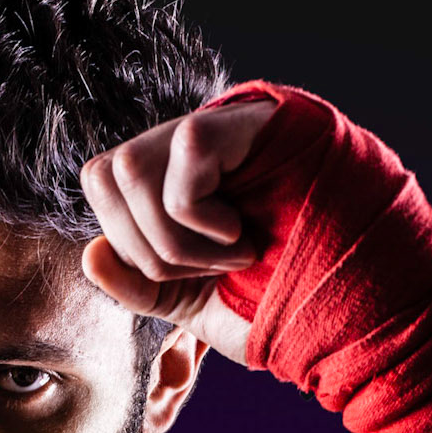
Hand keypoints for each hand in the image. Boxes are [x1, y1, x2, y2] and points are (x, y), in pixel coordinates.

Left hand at [79, 98, 277, 361]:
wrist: (342, 311)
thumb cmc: (272, 299)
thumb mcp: (189, 303)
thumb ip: (137, 286)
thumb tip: (89, 253)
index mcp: (168, 180)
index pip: (100, 184)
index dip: (127, 243)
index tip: (189, 274)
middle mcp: (185, 145)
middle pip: (103, 173)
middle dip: (144, 248)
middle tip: (209, 268)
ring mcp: (219, 127)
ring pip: (131, 167)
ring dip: (175, 240)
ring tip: (232, 254)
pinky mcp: (249, 121)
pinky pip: (185, 153)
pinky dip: (202, 216)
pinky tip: (242, 232)